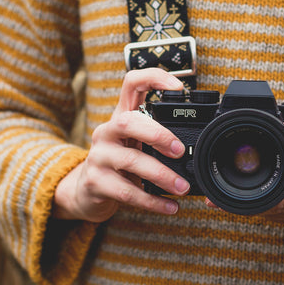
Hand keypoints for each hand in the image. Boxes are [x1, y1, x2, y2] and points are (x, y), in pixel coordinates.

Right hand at [53, 69, 190, 222]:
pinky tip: (169, 206)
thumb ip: (158, 137)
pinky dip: (152, 201)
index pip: (132, 83)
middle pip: (127, 122)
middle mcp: (106, 132)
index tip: (179, 88)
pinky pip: (127, 192)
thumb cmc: (120, 163)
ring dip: (161, 174)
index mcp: (121, 116)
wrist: (86, 192)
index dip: (154, 78)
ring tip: (181, 187)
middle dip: (157, 135)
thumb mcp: (135, 143)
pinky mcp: (95, 182)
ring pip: (129, 160)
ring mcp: (98, 156)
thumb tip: (196, 146)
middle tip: (179, 151)